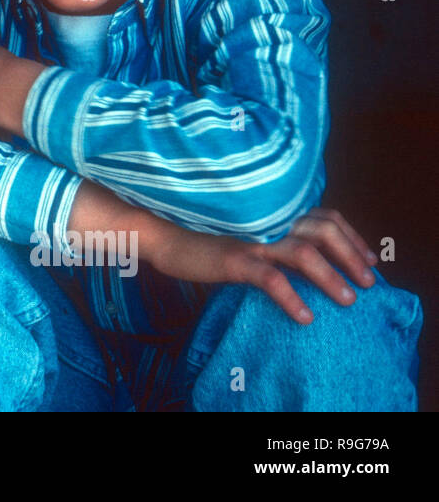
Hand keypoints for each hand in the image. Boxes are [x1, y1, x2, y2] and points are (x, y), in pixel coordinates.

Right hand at [146, 207, 377, 323]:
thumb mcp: (248, 237)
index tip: (370, 260)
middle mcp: (267, 223)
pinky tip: (304, 316)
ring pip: (304, 253)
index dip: (352, 237)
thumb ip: (275, 241)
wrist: (164, 239)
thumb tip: (307, 262)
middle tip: (368, 282)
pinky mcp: (234, 259)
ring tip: (348, 300)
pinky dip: (292, 298)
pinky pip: (270, 278)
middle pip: (322, 230)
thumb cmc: (206, 241)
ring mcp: (251, 240)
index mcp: (272, 215)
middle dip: (352, 256)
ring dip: (331, 277)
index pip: (324, 217)